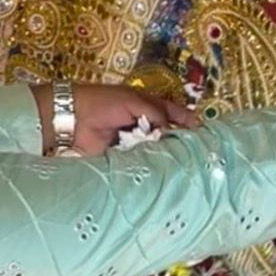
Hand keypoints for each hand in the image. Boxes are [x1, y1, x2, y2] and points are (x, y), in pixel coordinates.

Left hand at [31, 83, 199, 155]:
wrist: (72, 119)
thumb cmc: (102, 102)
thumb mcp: (134, 102)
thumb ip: (157, 115)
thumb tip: (173, 131)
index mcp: (147, 106)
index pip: (174, 113)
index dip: (188, 122)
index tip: (204, 133)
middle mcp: (143, 125)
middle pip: (168, 135)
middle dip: (180, 143)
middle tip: (198, 155)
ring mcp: (134, 142)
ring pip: (156, 151)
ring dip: (166, 157)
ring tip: (185, 167)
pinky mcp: (124, 158)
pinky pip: (141, 163)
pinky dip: (150, 166)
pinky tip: (162, 173)